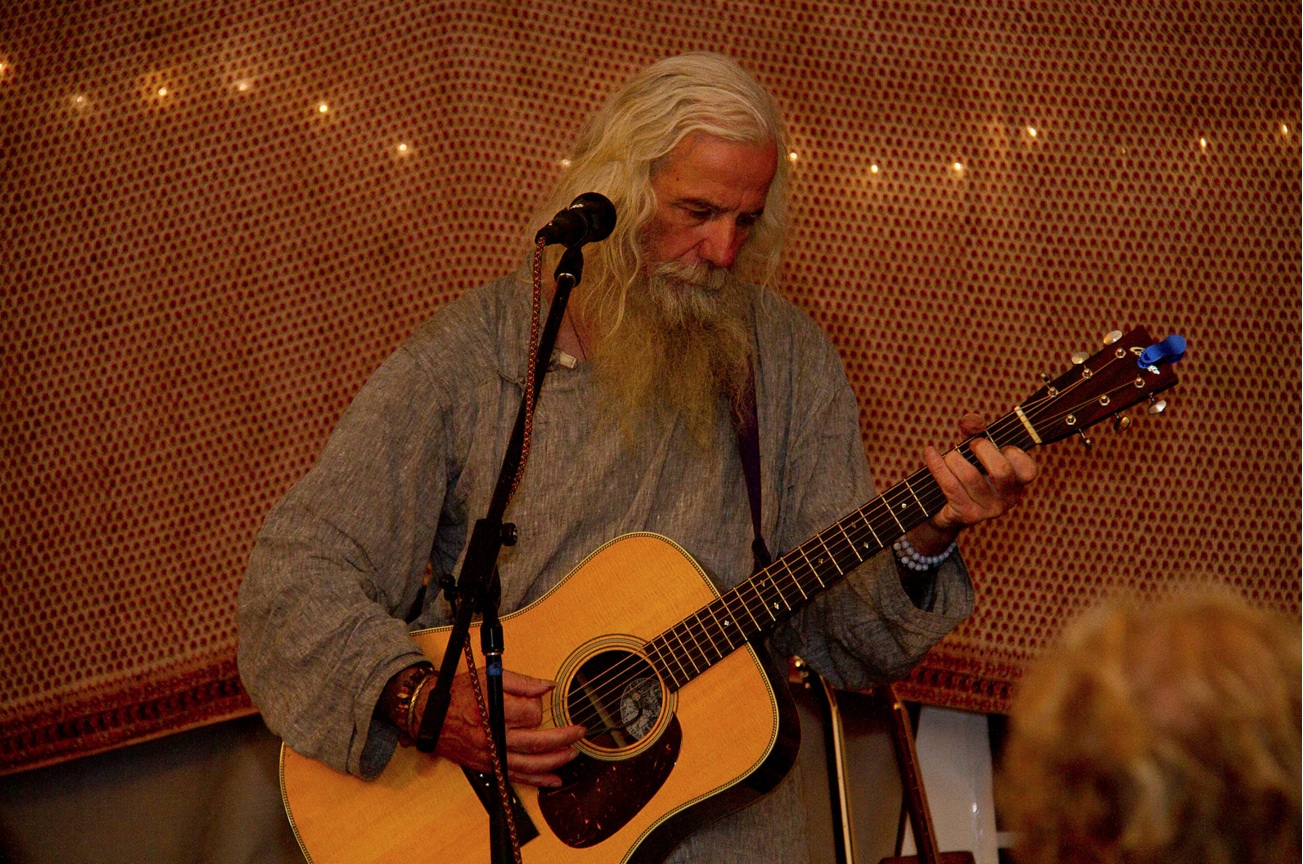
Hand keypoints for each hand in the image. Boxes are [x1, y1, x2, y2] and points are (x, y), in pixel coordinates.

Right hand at [418, 667, 585, 787]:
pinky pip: (516, 776)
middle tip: (579, 732)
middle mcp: (493, 736)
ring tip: (572, 753)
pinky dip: (537, 780)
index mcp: (493, 710)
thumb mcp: (489, 676)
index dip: (539, 706)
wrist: (429, 715)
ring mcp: (490, 754)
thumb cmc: (458, 693)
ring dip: (554, 761)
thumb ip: (522, 681)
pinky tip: (553, 779)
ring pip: (529, 764)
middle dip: (562, 738)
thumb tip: (547, 686)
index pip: (530, 714)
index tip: (539, 701)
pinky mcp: (488, 765)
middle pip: (536, 742)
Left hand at [911, 413, 1038, 553]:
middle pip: (1001, 470)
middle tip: (971, 445)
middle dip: (982, 448)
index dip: (1013, 452)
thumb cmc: (966, 470)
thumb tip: (970, 423)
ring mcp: (988, 509)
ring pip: (970, 476)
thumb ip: (975, 429)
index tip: (998, 444)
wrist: (946, 508)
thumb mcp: (974, 447)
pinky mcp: (966, 514)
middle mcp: (1007, 499)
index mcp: (1017, 483)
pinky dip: (936, 464)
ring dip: (954, 458)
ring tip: (949, 456)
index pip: (1029, 469)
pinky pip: (950, 485)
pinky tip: (930, 453)